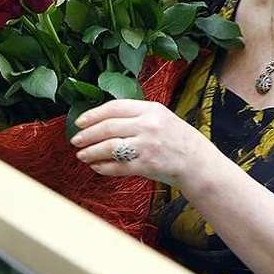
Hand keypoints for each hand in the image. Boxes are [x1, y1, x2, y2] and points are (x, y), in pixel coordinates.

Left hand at [69, 99, 211, 186]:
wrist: (197, 161)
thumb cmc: (177, 138)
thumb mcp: (160, 116)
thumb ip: (137, 114)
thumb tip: (104, 118)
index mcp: (151, 109)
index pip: (114, 107)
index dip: (93, 114)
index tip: (80, 121)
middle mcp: (148, 125)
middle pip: (108, 127)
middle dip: (87, 134)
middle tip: (76, 140)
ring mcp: (147, 146)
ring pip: (109, 147)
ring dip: (91, 152)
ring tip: (81, 155)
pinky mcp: (146, 165)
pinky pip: (117, 166)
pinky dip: (103, 167)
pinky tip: (96, 166)